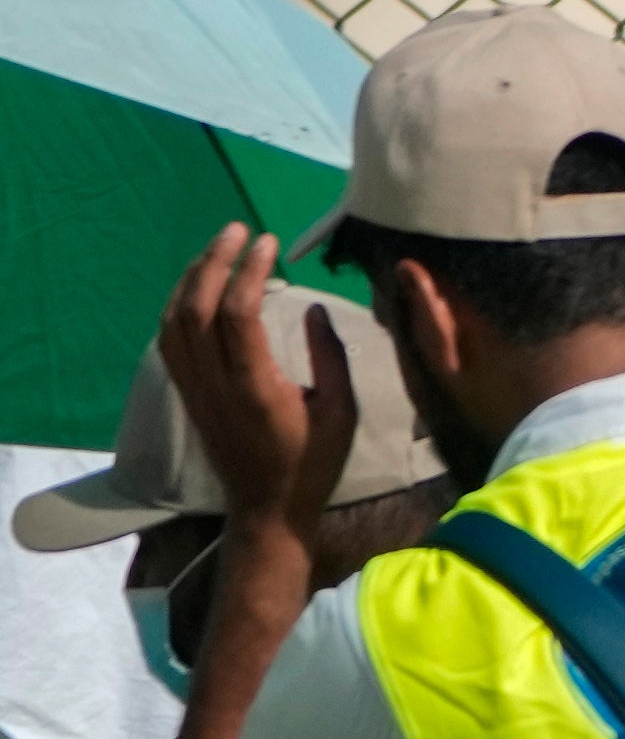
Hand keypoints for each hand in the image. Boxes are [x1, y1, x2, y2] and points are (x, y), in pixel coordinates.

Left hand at [156, 230, 355, 545]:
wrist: (267, 508)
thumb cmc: (313, 464)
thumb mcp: (341, 414)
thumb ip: (331, 358)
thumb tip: (314, 309)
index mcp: (256, 387)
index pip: (240, 313)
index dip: (250, 271)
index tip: (268, 243)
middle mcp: (216, 383)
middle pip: (199, 306)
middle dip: (215, 261)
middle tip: (237, 231)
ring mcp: (194, 387)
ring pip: (176, 318)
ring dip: (193, 277)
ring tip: (215, 250)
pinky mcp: (186, 392)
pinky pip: (169, 338)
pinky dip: (178, 303)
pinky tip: (195, 287)